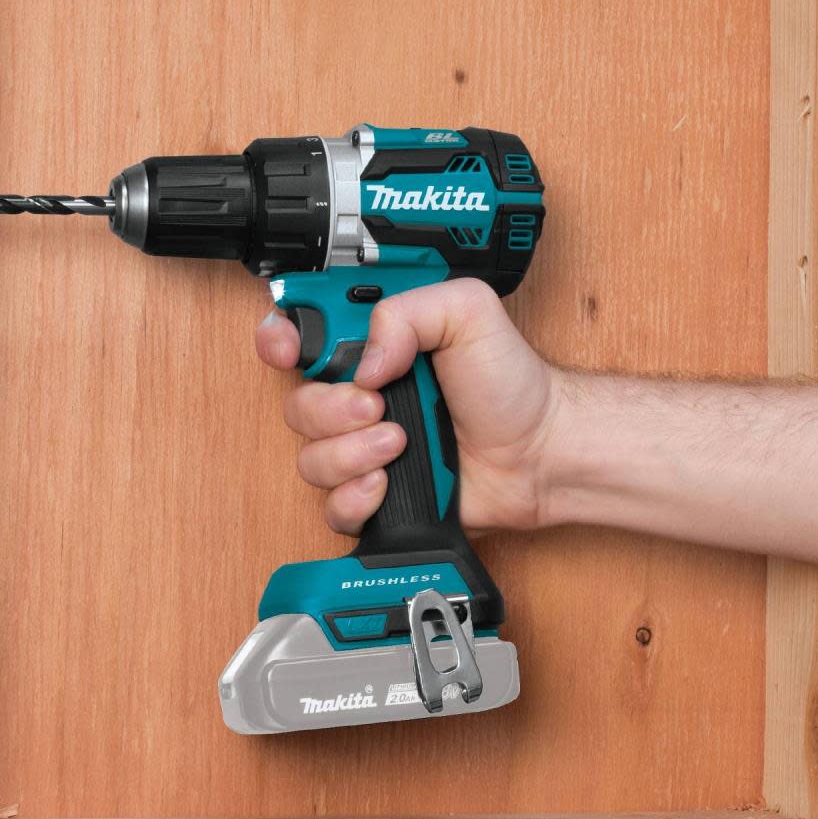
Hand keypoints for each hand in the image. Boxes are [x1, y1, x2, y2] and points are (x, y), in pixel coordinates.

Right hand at [255, 278, 559, 535]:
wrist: (538, 452)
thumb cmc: (511, 384)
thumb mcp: (467, 313)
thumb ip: (408, 312)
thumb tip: (362, 362)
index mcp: (374, 347)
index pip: (299, 335)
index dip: (279, 340)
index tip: (290, 350)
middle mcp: (362, 397)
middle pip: (297, 403)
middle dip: (330, 408)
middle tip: (378, 405)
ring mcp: (364, 448)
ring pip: (310, 458)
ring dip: (349, 453)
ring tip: (398, 444)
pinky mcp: (376, 495)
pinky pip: (331, 506)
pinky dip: (353, 498)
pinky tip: (385, 485)